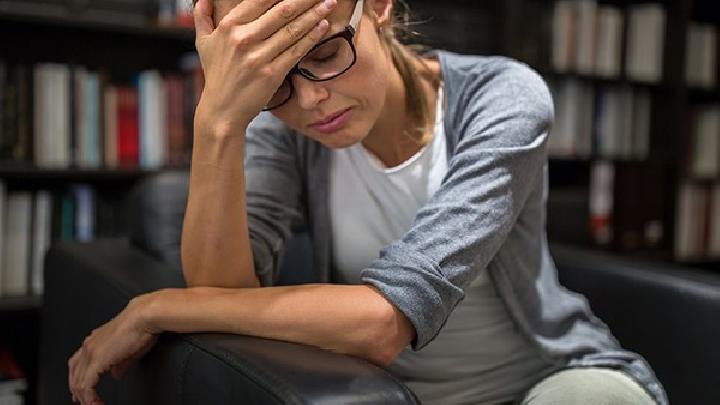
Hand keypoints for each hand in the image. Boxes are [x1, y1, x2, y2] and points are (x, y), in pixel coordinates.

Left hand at [68, 296, 157, 404]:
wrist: (144, 316)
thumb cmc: (142, 326)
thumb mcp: (129, 349)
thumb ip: (120, 364)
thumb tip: (117, 375)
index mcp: (95, 341)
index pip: (77, 364)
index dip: (77, 379)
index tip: (81, 392)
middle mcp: (89, 346)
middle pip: (74, 375)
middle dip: (77, 392)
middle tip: (83, 403)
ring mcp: (91, 353)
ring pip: (78, 382)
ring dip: (84, 398)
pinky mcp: (97, 361)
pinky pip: (87, 386)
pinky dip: (90, 399)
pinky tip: (96, 404)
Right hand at [193, 0, 335, 134]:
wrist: (222, 110)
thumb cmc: (216, 75)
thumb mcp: (204, 43)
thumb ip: (202, 17)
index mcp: (229, 26)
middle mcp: (243, 38)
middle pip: (282, 11)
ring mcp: (258, 57)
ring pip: (292, 30)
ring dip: (314, 14)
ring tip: (329, 3)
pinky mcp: (272, 74)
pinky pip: (296, 51)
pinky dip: (312, 37)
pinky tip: (324, 25)